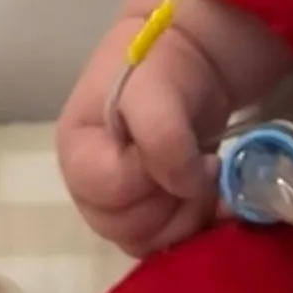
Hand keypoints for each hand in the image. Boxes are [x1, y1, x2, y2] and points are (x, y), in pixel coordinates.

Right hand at [56, 0, 283, 258]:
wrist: (191, 51)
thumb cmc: (162, 62)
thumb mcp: (156, 86)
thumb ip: (162, 136)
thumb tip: (185, 186)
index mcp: (77, 149)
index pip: (108, 188)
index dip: (148, 173)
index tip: (182, 145)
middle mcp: (91, 185)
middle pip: (125, 227)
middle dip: (171, 202)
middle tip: (203, 166)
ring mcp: (121, 202)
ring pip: (147, 242)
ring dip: (187, 216)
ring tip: (209, 176)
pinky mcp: (152, 209)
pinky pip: (167, 241)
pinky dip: (197, 224)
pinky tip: (216, 196)